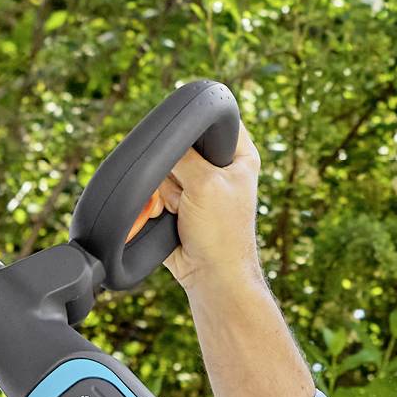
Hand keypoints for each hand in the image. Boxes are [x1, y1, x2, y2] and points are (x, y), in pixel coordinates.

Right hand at [155, 130, 262, 295]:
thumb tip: (162, 137)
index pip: (216, 121)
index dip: (197, 127)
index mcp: (240, 153)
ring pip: (164, 168)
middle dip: (176, 168)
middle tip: (188, 190)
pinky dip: (158, 202)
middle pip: (181, 145)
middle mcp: (220, 166)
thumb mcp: (205, 182)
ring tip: (182, 210)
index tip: (190, 150)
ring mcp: (198, 184)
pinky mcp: (179, 201)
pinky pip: (156, 189)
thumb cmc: (221, 233)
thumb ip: (183, 154)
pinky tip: (170, 216)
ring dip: (166, 190)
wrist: (210, 275)